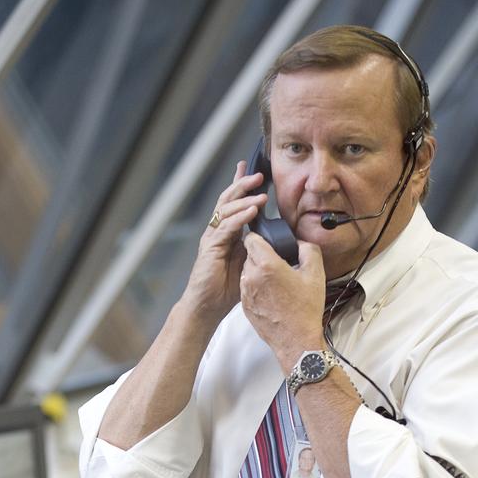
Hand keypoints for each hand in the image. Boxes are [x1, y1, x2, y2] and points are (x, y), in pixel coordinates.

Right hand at [183, 162, 266, 322]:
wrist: (205, 307)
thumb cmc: (224, 289)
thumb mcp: (246, 263)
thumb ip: (255, 248)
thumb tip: (272, 239)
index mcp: (225, 233)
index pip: (233, 203)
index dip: (241, 186)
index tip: (252, 170)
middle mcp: (216, 231)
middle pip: (228, 200)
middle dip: (243, 185)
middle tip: (259, 174)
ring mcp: (212, 238)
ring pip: (226, 210)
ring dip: (245, 200)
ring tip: (261, 194)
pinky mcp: (210, 248)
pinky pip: (227, 228)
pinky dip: (240, 218)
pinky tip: (252, 212)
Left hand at [239, 235, 325, 368]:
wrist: (296, 341)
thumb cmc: (305, 310)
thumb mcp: (315, 273)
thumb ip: (307, 249)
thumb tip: (299, 243)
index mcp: (267, 265)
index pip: (252, 239)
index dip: (261, 237)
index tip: (269, 241)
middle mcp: (251, 277)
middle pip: (249, 255)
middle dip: (261, 255)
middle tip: (277, 262)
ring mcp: (246, 293)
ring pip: (247, 271)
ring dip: (258, 271)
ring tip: (275, 280)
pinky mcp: (244, 306)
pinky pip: (247, 288)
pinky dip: (256, 287)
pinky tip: (271, 295)